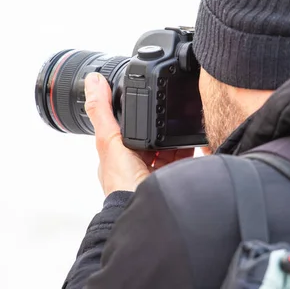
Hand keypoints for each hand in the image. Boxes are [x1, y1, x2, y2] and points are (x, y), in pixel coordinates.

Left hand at [84, 72, 193, 196]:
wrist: (148, 209)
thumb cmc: (122, 183)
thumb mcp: (108, 140)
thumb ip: (102, 110)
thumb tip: (92, 81)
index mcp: (118, 156)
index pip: (127, 129)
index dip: (134, 113)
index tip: (143, 95)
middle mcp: (136, 164)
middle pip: (151, 136)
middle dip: (159, 124)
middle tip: (168, 106)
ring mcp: (157, 171)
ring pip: (169, 146)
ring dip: (175, 135)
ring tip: (183, 120)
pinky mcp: (175, 176)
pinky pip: (186, 156)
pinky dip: (191, 147)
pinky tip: (196, 137)